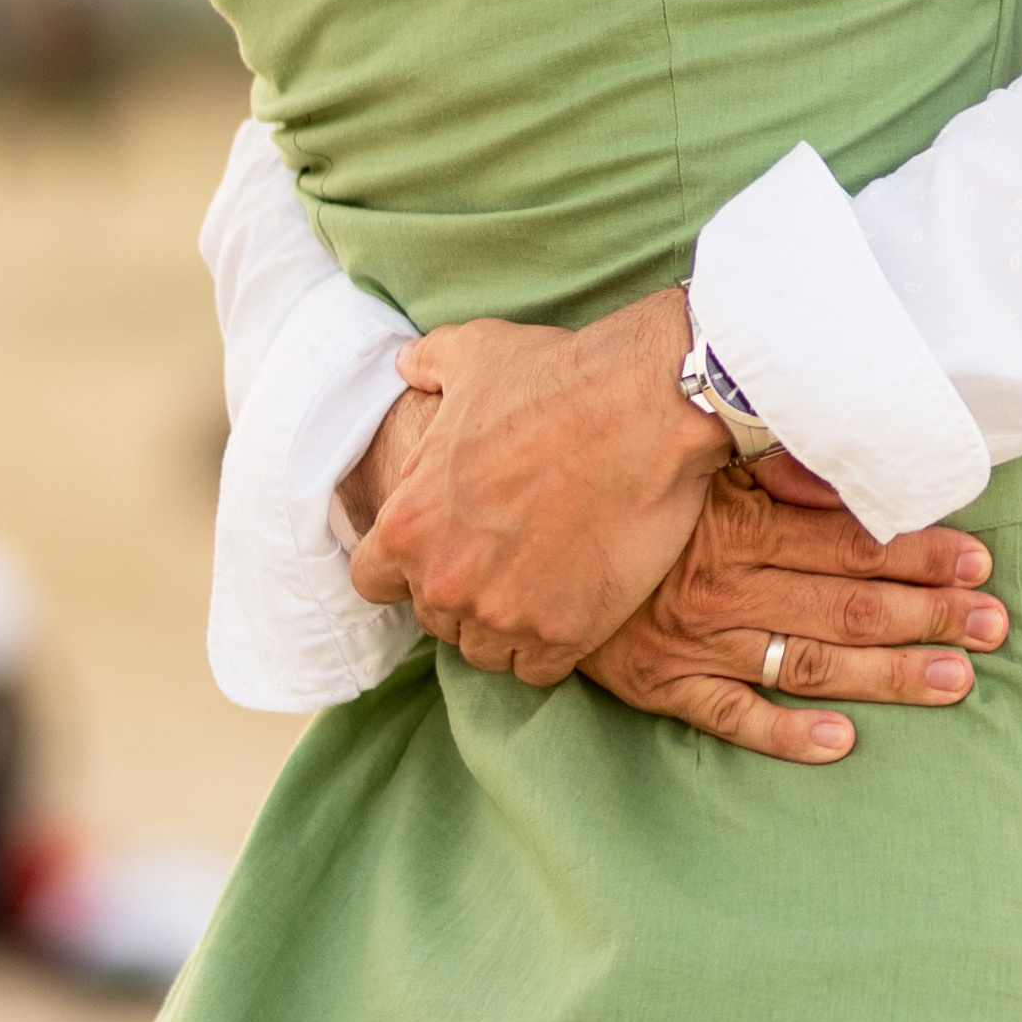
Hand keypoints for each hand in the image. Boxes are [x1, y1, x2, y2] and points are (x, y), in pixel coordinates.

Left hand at [349, 287, 732, 686]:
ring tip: (543, 579)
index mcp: (409, 521)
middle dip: (464, 590)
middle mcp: (445, 580)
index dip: (405, 565)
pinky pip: (540, 668)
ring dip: (506, 623)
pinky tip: (575, 600)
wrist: (649, 405)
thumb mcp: (476, 353)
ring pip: (486, 651)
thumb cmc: (559, 378)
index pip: (372, 581)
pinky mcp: (564, 633)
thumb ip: (428, 364)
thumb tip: (404, 366)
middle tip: (508, 553)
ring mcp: (504, 613)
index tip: (442, 547)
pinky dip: (552, 642)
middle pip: (435, 618)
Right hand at [583, 459, 1007, 763]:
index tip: (978, 559)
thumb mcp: (700, 458)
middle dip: (928, 614)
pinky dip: (788, 733)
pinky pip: (734, 716)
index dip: (918, 551)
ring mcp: (697, 641)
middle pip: (847, 605)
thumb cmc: (628, 488)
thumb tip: (844, 461)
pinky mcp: (663, 685)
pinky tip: (844, 741)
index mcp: (740, 522)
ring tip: (956, 681)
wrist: (528, 538)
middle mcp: (727, 585)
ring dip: (889, 674)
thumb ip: (772, 461)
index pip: (850, 541)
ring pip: (811, 661)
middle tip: (993, 625)